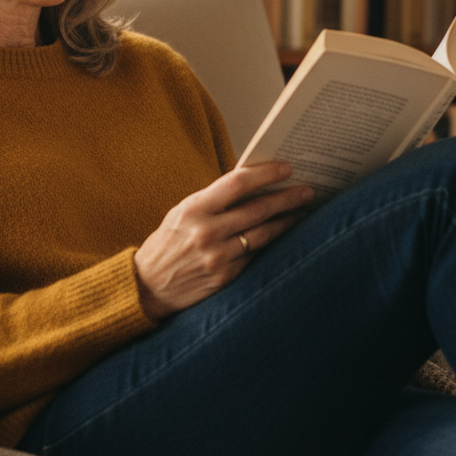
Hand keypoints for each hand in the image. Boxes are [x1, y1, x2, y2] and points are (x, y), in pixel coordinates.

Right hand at [133, 162, 313, 320]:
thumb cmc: (168, 243)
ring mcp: (217, 257)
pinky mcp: (225, 278)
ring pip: (263, 234)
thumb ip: (213, 200)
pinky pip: (255, 256)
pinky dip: (271, 243)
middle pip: (258, 209)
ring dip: (287, 221)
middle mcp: (206, 232)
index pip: (237, 183)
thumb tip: (253, 184)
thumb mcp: (182, 213)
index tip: (286, 168)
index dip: (265, 174)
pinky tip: (283, 235)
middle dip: (287, 198)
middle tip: (308, 190)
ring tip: (303, 211)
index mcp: (194, 209)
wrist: (147, 287)